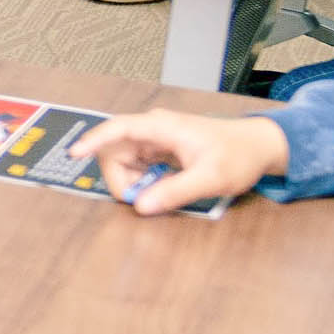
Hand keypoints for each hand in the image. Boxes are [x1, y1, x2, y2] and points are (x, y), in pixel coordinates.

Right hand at [78, 107, 290, 212]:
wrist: (258, 146)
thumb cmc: (239, 155)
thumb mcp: (211, 178)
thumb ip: (175, 192)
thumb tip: (141, 206)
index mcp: (163, 126)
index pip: (117, 128)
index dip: (93, 141)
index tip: (74, 154)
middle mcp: (154, 129)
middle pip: (114, 152)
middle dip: (120, 179)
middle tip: (140, 200)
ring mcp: (155, 139)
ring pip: (123, 161)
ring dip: (132, 182)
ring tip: (160, 194)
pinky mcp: (159, 150)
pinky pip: (136, 167)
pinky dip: (142, 182)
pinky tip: (162, 187)